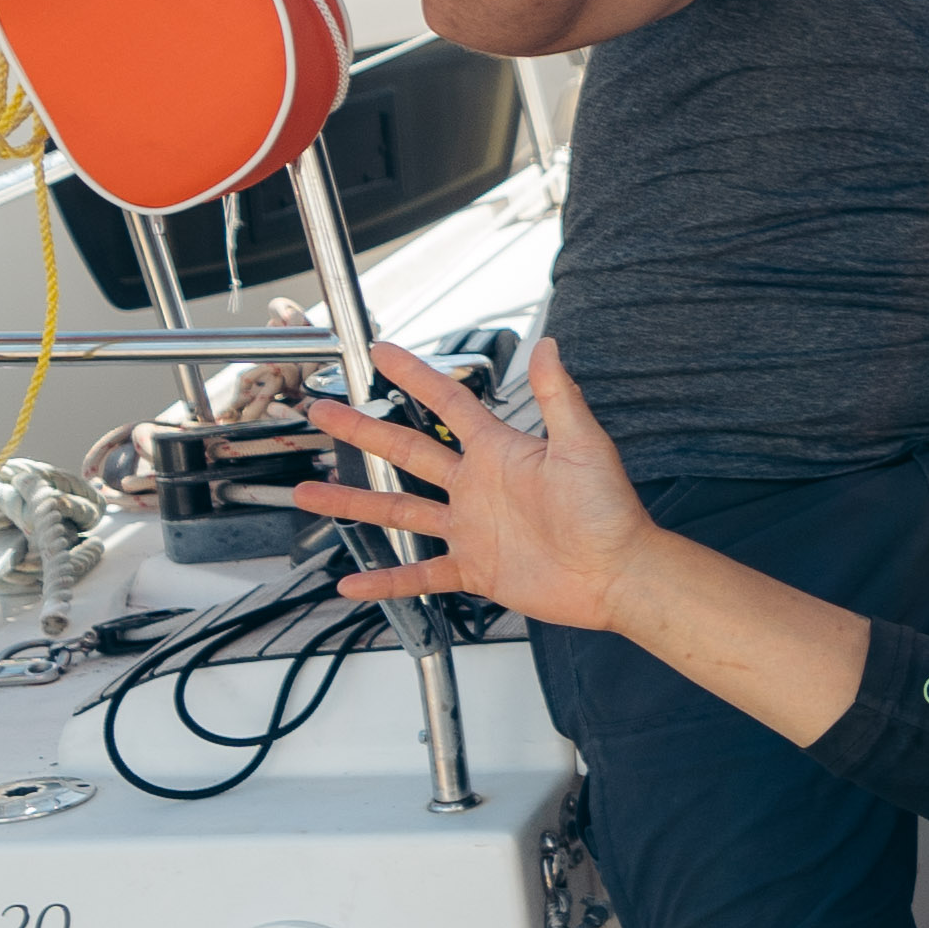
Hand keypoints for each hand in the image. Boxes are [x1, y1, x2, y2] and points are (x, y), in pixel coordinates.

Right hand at [288, 337, 652, 629]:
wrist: (619, 573)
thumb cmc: (610, 511)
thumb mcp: (583, 445)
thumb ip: (558, 396)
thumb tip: (548, 345)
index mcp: (499, 452)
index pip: (447, 402)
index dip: (414, 376)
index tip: (380, 353)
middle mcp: (477, 486)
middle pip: (406, 451)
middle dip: (362, 431)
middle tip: (323, 412)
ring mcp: (471, 528)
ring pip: (399, 511)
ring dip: (354, 503)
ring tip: (309, 493)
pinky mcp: (476, 568)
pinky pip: (420, 574)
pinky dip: (387, 580)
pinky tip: (352, 583)